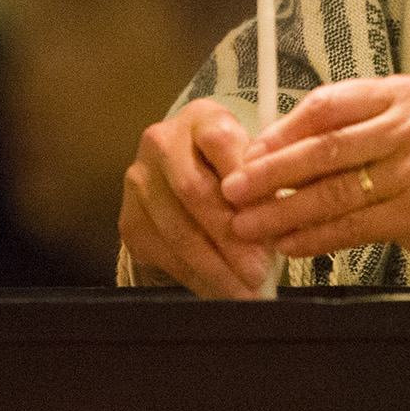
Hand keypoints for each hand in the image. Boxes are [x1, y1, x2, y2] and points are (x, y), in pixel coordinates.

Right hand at [119, 100, 278, 297]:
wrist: (186, 177)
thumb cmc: (234, 169)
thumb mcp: (255, 161)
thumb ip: (264, 181)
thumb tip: (280, 224)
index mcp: (201, 118)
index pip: (220, 142)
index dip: (244, 180)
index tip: (267, 217)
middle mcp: (162, 142)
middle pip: (194, 191)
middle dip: (230, 237)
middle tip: (258, 270)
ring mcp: (139, 181)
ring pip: (177, 230)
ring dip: (214, 267)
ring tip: (243, 291)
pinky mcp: (129, 219)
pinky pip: (162, 253)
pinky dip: (194, 276)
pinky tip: (218, 290)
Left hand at [219, 75, 409, 284]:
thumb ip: (360, 133)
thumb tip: (281, 151)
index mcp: (407, 94)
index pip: (328, 104)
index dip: (281, 131)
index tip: (249, 153)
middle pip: (323, 147)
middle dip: (269, 172)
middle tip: (233, 190)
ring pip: (333, 191)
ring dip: (283, 211)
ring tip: (249, 225)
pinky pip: (353, 226)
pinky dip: (315, 238)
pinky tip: (291, 244)